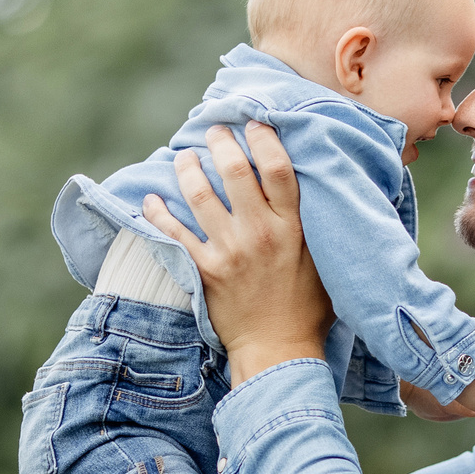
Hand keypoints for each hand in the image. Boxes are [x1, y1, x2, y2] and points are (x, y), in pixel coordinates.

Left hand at [139, 122, 333, 386]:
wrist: (278, 350)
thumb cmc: (308, 308)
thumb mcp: (324, 262)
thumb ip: (314, 226)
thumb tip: (313, 190)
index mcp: (292, 228)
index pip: (278, 168)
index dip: (264, 139)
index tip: (254, 123)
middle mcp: (259, 234)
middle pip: (235, 171)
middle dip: (221, 142)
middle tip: (214, 131)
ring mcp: (229, 251)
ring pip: (200, 194)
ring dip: (188, 168)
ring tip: (184, 156)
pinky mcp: (205, 271)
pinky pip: (173, 233)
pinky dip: (158, 213)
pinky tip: (151, 199)